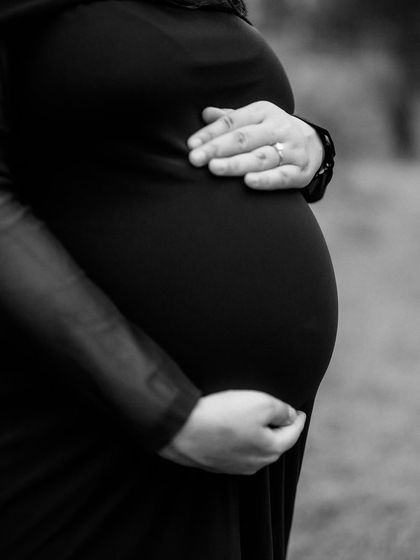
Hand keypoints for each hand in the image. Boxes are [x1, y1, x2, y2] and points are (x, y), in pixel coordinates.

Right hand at [159, 390, 305, 474]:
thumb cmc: (223, 414)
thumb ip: (281, 410)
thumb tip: (290, 416)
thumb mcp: (261, 403)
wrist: (181, 429)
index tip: (300, 412)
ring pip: (253, 450)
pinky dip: (240, 439)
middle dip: (280, 430)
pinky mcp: (213, 463)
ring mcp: (232, 466)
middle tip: (282, 416)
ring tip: (258, 422)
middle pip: (274, 445)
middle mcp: (254, 464)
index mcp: (270, 450)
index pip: (292, 435)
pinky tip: (233, 430)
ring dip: (259, 436)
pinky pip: (234, 450)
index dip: (298, 420)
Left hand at [187, 102, 323, 190]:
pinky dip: (266, 180)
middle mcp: (278, 128)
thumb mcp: (254, 120)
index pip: (233, 121)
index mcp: (263, 112)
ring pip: (260, 157)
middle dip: (217, 149)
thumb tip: (204, 113)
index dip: (210, 133)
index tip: (190, 145)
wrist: (314, 145)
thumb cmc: (272, 133)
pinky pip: (282, 177)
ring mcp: (291, 150)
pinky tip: (248, 182)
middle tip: (195, 159)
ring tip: (214, 169)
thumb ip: (230, 119)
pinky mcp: (301, 171)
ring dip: (236, 164)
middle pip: (243, 139)